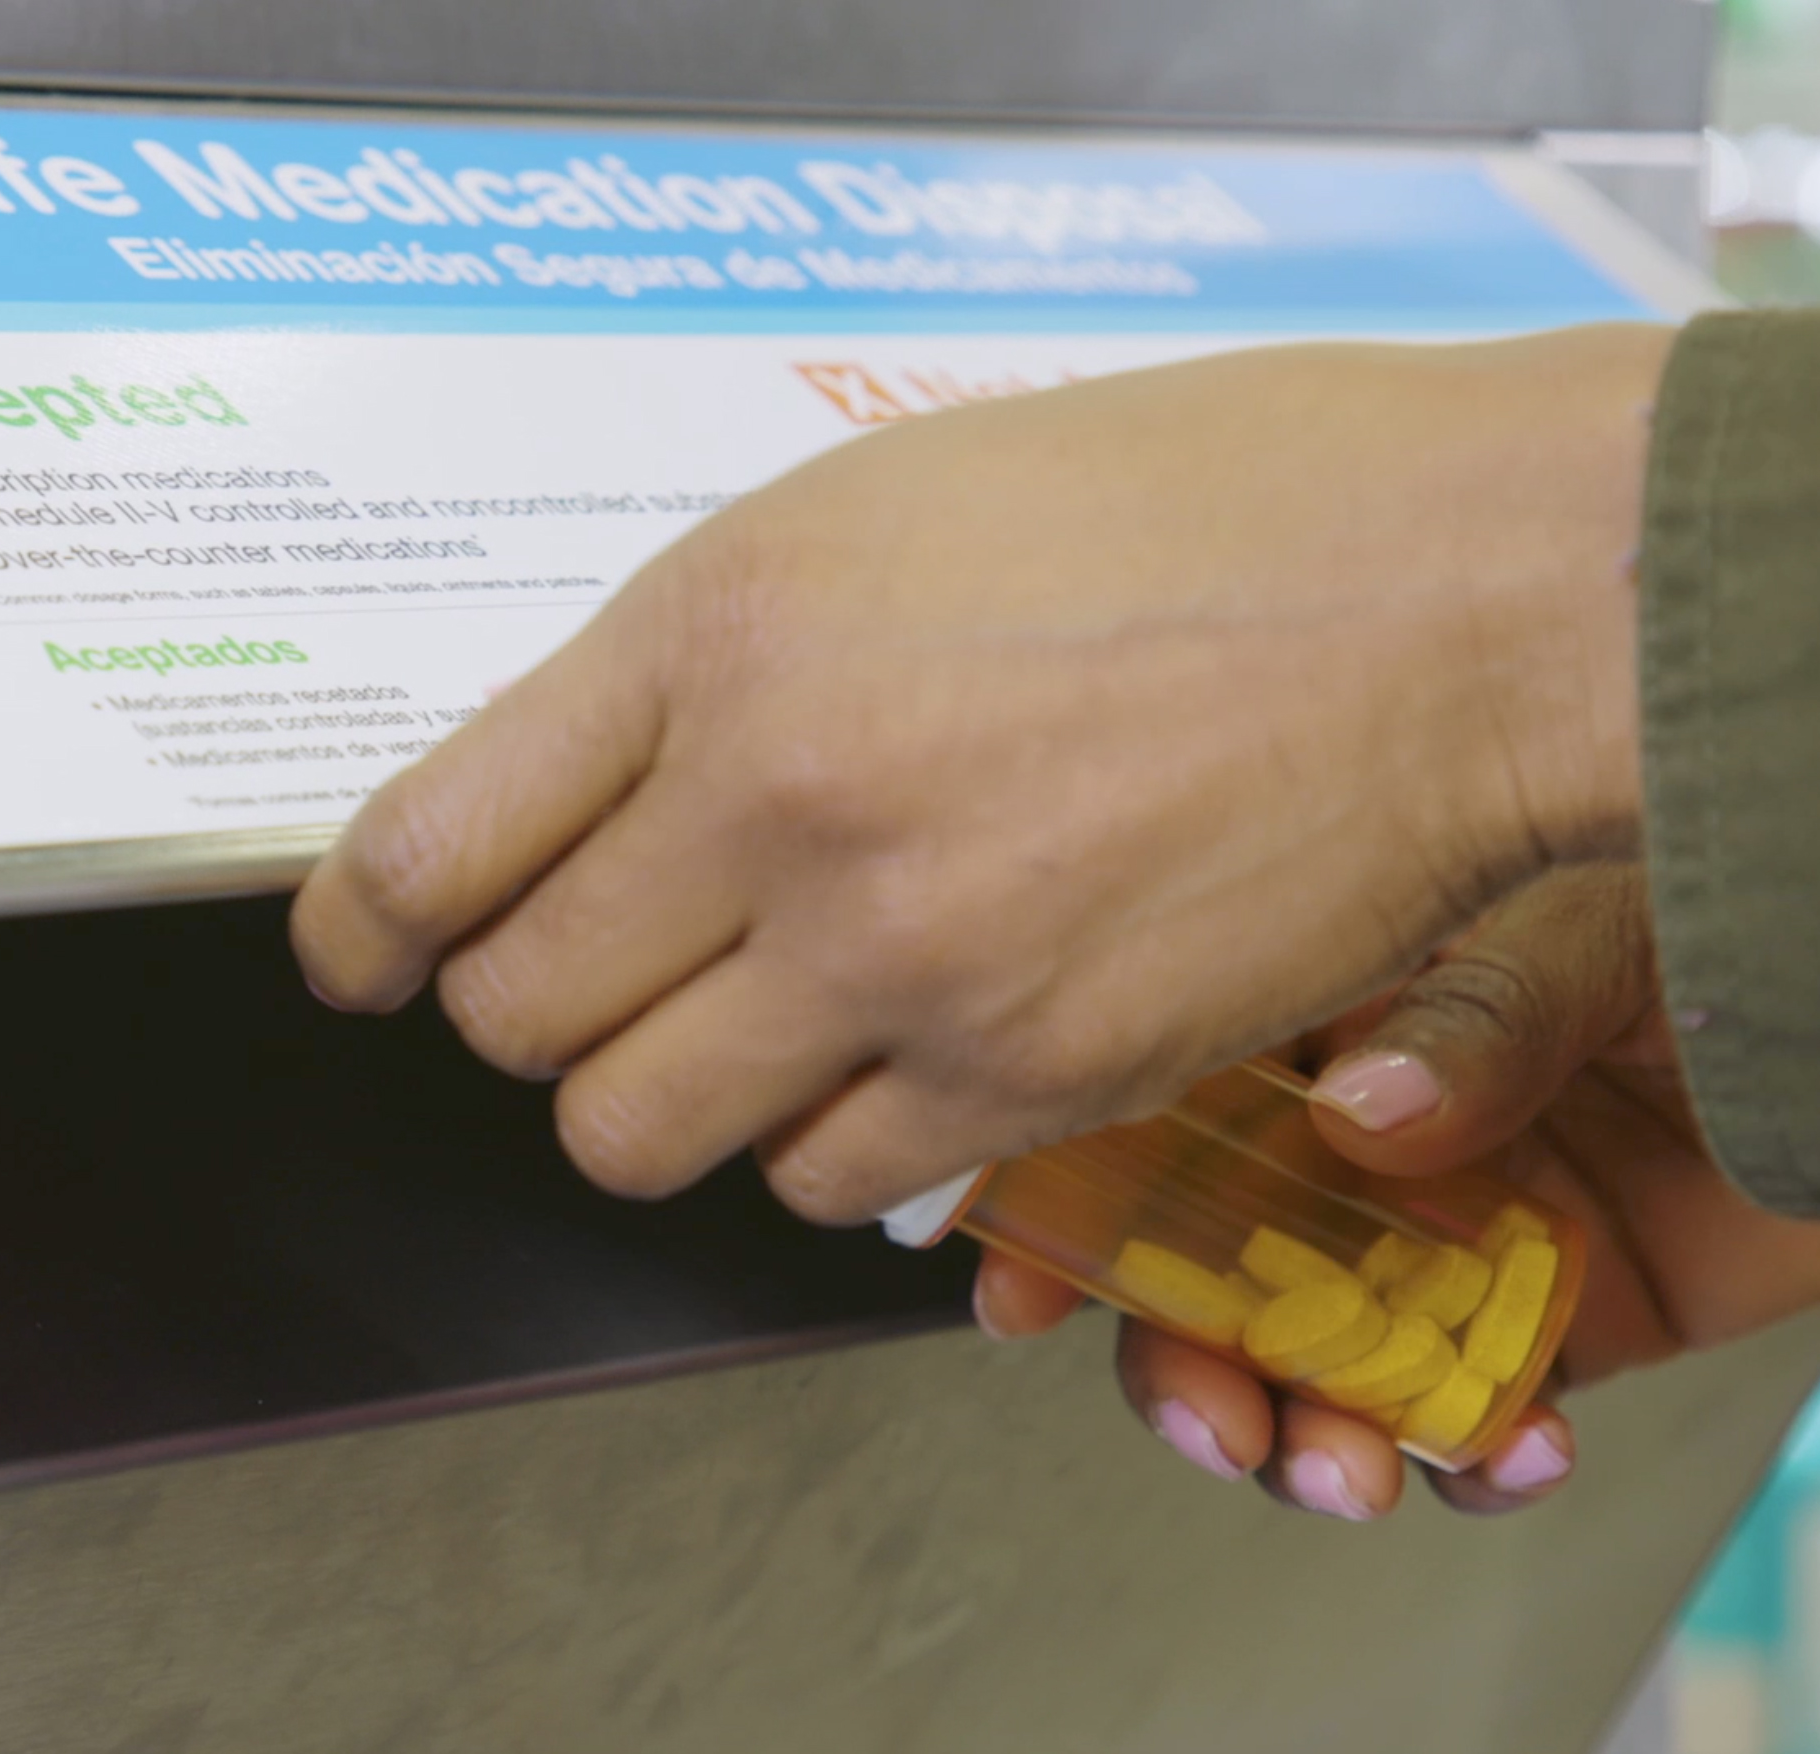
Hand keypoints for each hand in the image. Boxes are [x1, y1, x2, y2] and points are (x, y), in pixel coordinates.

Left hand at [296, 327, 1670, 1221]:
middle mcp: (777, 801)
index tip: (361, 959)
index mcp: (718, 629)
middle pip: (516, 1020)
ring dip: (671, 1100)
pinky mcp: (1026, 1076)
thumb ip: (706, 662)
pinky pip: (828, 1187)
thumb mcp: (885, 510)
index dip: (360, 932)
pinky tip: (895, 1063)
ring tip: (756, 1030)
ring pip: (641, 1137)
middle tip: (609, 975)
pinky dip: (831, 1149)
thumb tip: (577, 794)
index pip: (428, 849)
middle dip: (534, 1012)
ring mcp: (899, 955)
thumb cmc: (1202, 508)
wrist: (1459, 592)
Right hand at [976, 864, 1819, 1520]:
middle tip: (1211, 1421)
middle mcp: (1361, 1119)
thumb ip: (1481, 1012)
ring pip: (1320, 1358)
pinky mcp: (1555, 1318)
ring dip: (1307, 1436)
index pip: (1153, 1096)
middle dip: (1184, 1361)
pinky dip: (1475, 1459)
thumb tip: (1359, 1111)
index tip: (1015, 1289)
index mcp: (1323, 993)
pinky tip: (1510, 1452)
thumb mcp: (1594, 911)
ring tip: (1342, 1475)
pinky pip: (1476, 1415)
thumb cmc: (1746, 882)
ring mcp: (1448, 1225)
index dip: (1070, 1199)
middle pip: (1208, 1260)